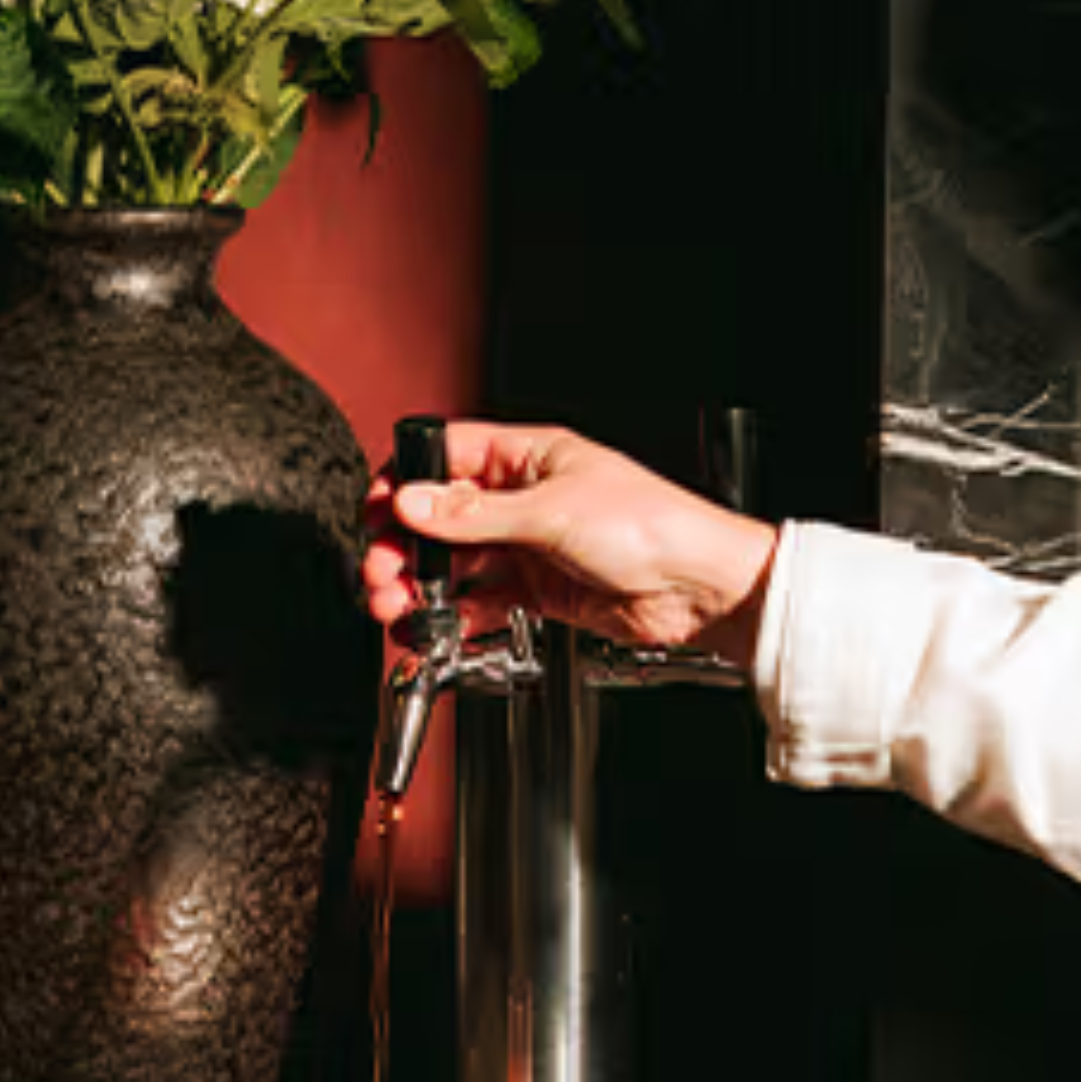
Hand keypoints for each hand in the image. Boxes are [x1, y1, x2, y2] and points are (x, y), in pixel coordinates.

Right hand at [362, 421, 780, 669]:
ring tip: (395, 603)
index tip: (379, 512)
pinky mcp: (536, 590)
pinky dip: (451, 614)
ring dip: (420, 583)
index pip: (447, 458)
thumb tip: (412, 502)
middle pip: (440, 516)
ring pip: (454, 562)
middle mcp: (523, 498)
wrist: (701, 587)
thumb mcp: (551, 512)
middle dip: (403, 544)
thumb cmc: (652, 525)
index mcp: (528, 457)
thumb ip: (473, 515)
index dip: (405, 482)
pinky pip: (480, 601)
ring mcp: (527, 545)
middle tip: (381, 569)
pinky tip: (431, 624)